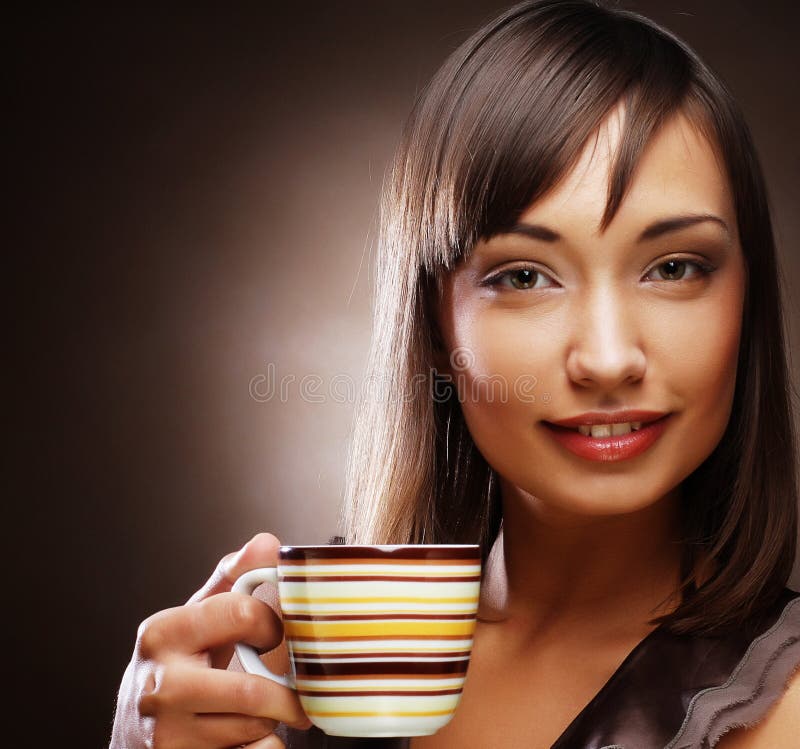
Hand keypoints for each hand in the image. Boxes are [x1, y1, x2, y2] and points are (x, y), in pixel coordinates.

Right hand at [109, 533, 311, 747]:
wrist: (133, 739)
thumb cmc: (173, 671)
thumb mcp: (191, 620)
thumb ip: (230, 581)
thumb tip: (267, 543)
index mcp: (162, 633)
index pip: (243, 613)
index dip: (270, 625)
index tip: (271, 634)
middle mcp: (159, 685)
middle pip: (253, 692)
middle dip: (281, 696)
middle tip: (287, 693)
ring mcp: (165, 735)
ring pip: (255, 730)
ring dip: (267, 723)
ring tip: (250, 714)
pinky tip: (240, 741)